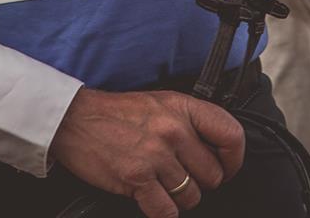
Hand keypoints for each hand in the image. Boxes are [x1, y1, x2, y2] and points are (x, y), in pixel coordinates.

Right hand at [50, 86, 245, 214]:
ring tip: (162, 184)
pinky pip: (167, 212)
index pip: (231, 135)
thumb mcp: (161, 103)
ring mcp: (156, 155)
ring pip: (191, 197)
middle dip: (200, 182)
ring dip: (179, 197)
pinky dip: (161, 211)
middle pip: (213, 175)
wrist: (76, 120)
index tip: (227, 168)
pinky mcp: (137, 179)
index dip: (234, 159)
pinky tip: (150, 197)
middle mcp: (173, 130)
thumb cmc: (119, 113)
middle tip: (182, 176)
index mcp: (182, 107)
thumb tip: (216, 150)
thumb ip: (189, 122)